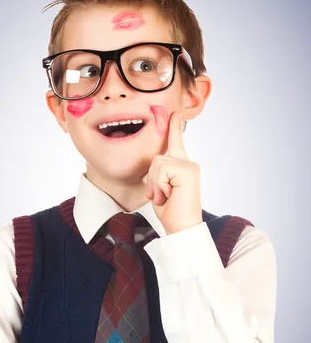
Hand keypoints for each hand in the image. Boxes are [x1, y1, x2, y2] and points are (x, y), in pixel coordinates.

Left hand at [143, 112, 201, 233]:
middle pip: (157, 158)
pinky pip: (161, 169)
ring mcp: (189, 166)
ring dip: (155, 184)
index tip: (174, 113)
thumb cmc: (171, 212)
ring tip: (165, 197)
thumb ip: (159, 172)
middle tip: (161, 196)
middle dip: (152, 179)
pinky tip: (168, 196)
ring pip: (157, 163)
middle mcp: (188, 163)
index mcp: (182, 167)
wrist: (181, 229)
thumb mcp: (160, 188)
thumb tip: (155, 162)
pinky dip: (159, 185)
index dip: (174, 128)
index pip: (176, 143)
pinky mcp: (187, 171)